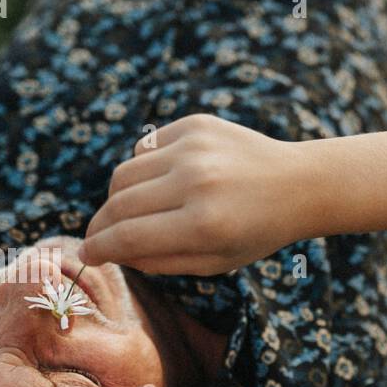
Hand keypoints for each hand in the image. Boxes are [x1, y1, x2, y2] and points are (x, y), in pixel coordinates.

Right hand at [79, 114, 314, 275]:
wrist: (299, 184)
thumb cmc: (256, 231)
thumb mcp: (214, 262)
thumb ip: (159, 261)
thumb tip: (111, 252)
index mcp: (203, 224)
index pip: (128, 237)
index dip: (99, 248)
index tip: (88, 255)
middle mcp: (196, 181)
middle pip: (119, 203)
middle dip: (101, 225)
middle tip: (98, 237)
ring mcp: (194, 147)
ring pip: (126, 172)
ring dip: (119, 197)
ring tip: (133, 213)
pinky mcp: (195, 124)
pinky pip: (146, 149)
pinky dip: (144, 170)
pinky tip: (163, 183)